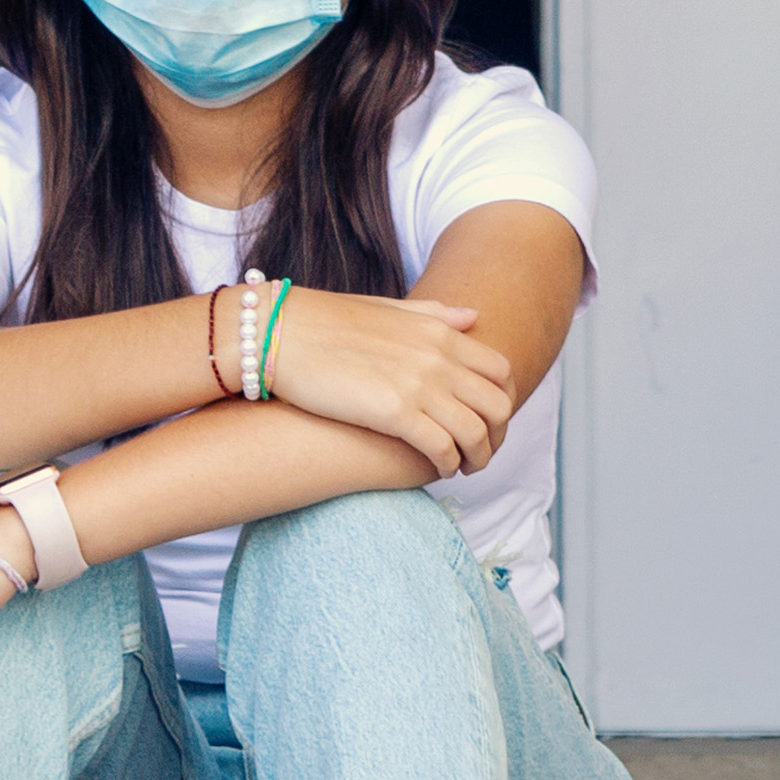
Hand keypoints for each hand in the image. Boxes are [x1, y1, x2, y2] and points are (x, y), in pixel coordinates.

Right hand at [257, 287, 515, 476]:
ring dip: (477, 458)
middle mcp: (438, 356)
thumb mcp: (388, 309)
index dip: (500, 401)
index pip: (499, 371)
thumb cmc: (325, 321)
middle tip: (480, 452)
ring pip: (477, 433)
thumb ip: (434, 314)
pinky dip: (448, 465)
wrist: (279, 332)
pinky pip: (443, 448)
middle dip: (496, 436)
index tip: (486, 420)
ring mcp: (419, 384)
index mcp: (438, 330)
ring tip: (462, 468)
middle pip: (497, 406)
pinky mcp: (395, 413)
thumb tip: (473, 316)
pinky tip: (438, 471)